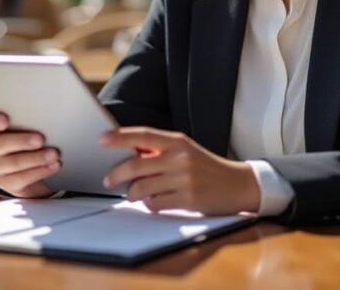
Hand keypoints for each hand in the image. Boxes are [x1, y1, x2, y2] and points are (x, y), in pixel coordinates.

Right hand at [0, 111, 60, 197]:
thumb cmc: (31, 139)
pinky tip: (54, 165)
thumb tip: (49, 115)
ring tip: (54, 154)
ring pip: (13, 163)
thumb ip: (30, 121)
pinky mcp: (7, 183)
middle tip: (40, 139)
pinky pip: (22, 178)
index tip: (5, 120)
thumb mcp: (29, 128)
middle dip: (22, 141)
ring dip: (36, 158)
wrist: (35, 168)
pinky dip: (41, 171)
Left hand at [101, 127, 259, 214]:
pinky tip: (153, 201)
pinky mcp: (188, 199)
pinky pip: (155, 204)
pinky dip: (148, 204)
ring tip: (132, 193)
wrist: (238, 184)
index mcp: (178, 141)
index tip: (101, 139)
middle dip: (116, 174)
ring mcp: (184, 179)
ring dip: (132, 193)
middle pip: (136, 165)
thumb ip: (160, 150)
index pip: (143, 134)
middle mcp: (180, 158)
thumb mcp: (185, 150)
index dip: (120, 136)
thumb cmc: (206, 166)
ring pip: (142, 187)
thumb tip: (127, 153)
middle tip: (107, 180)